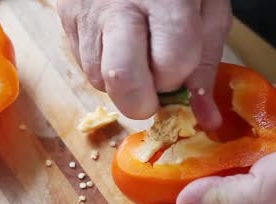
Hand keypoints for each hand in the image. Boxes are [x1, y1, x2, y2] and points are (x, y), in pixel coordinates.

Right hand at [56, 0, 231, 129]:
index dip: (177, 76)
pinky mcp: (66, 17)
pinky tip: (119, 42)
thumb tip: (206, 119)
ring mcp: (86, 13)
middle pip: (122, 80)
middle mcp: (119, 8)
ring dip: (123, 82)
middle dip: (141, 101)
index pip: (170, 64)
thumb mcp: (209, 8)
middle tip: (153, 88)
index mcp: (166, 0)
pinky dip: (105, 66)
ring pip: (99, 80)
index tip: (180, 65)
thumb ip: (206, 64)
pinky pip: (84, 65)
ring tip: (136, 51)